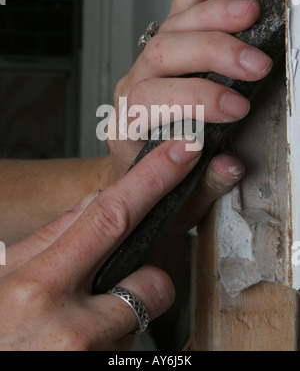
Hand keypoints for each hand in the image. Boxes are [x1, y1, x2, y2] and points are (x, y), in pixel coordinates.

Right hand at [0, 138, 200, 350]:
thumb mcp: (2, 274)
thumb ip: (50, 237)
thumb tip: (96, 202)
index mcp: (38, 285)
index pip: (110, 216)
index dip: (153, 179)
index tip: (182, 152)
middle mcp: (69, 327)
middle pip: (151, 281)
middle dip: (148, 276)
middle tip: (107, 287)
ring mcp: (88, 359)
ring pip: (137, 322)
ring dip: (115, 319)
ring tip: (70, 325)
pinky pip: (125, 349)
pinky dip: (107, 343)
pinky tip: (73, 345)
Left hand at [108, 0, 272, 229]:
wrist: (128, 173)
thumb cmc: (151, 183)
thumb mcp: (176, 200)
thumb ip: (204, 186)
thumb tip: (229, 164)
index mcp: (129, 128)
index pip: (153, 103)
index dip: (195, 102)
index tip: (235, 110)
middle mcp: (131, 91)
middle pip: (163, 56)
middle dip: (213, 56)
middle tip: (254, 66)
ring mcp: (145, 66)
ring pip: (171, 27)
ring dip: (213, 17)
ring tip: (248, 12)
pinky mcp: (160, 51)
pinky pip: (176, 9)